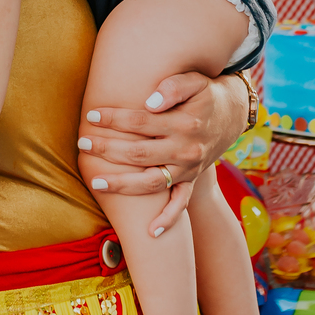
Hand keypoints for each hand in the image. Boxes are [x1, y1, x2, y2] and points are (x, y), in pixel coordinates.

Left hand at [77, 70, 249, 233]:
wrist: (231, 114)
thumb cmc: (204, 94)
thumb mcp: (195, 82)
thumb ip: (173, 87)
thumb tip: (149, 102)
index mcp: (185, 123)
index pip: (140, 122)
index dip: (114, 119)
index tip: (92, 115)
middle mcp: (187, 149)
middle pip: (139, 154)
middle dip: (108, 150)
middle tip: (83, 142)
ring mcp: (189, 168)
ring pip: (152, 182)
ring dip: (123, 185)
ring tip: (96, 182)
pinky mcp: (192, 179)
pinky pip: (181, 203)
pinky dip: (168, 219)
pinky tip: (151, 232)